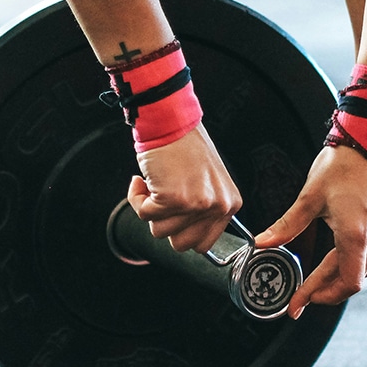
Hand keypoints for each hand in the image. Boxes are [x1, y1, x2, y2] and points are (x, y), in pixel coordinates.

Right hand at [127, 123, 242, 252]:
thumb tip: (186, 236)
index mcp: (229, 204)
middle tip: (164, 199)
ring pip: (159, 231)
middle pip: (181, 245)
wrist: (170, 121)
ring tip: (156, 184)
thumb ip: (203, 210)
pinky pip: (144, 214)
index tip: (175, 215)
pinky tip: (143, 180)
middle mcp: (217, 206)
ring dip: (150, 209)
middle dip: (165, 224)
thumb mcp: (208, 183)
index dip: (182, 232)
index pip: (203, 244)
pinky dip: (137, 198)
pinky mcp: (172, 198)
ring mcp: (196, 204)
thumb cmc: (185, 146)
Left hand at [254, 145, 366, 318]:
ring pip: (364, 272)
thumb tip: (262, 243)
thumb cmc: (342, 165)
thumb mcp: (309, 198)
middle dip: (324, 293)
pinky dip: (353, 268)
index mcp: (356, 235)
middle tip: (301, 298)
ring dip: (339, 282)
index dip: (319, 297)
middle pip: (351, 282)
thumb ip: (286, 225)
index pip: (344, 283)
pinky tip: (338, 266)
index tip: (298, 303)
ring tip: (316, 285)